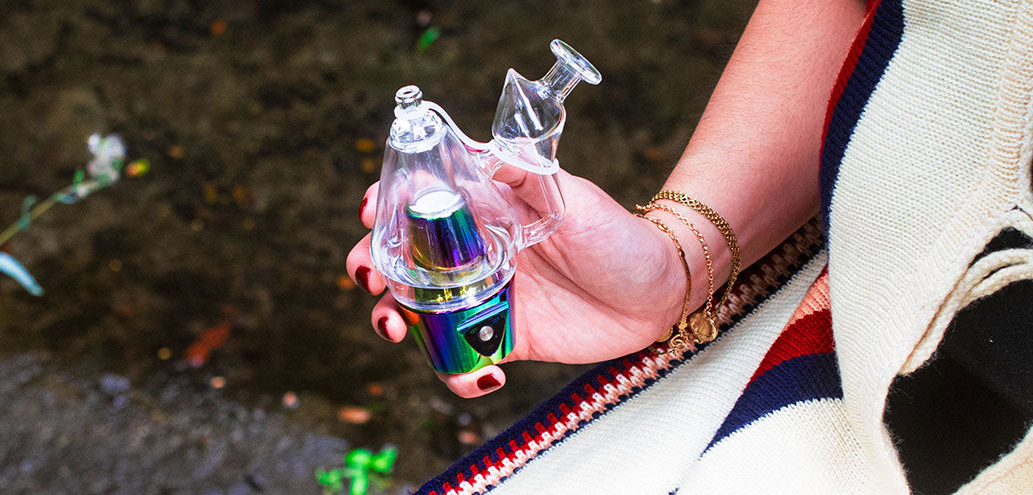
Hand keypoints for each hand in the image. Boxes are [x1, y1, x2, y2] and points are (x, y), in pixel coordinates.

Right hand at [345, 172, 686, 397]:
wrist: (662, 292)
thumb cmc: (620, 235)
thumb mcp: (572, 196)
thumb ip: (525, 175)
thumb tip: (478, 152)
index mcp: (483, 208)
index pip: (417, 201)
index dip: (384, 205)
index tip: (371, 213)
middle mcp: (473, 252)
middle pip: (400, 258)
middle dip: (371, 267)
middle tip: (372, 280)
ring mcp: (484, 297)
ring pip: (417, 311)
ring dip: (394, 320)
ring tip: (399, 331)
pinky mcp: (503, 340)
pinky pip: (460, 359)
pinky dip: (457, 374)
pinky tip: (484, 375)